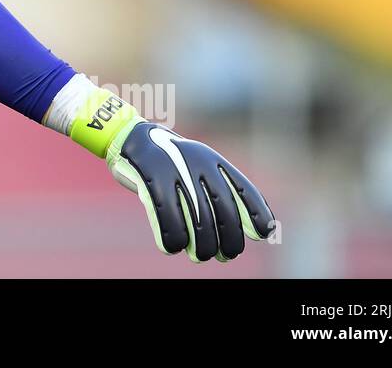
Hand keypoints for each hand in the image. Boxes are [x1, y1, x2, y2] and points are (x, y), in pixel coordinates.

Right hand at [106, 119, 276, 262]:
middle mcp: (197, 164)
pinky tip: (173, 246)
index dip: (256, 214)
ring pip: (199, 221)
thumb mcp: (197, 164)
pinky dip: (173, 238)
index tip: (262, 234)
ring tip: (200, 255)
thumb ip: (222, 189)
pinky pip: (168, 218)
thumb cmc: (169, 159)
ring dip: (202, 246)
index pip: (243, 190)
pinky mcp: (151, 181)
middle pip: (224, 212)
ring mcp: (174, 171)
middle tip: (226, 255)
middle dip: (229, 240)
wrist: (128, 135)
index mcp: (211, 160)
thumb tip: (260, 229)